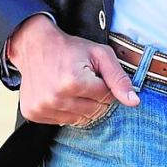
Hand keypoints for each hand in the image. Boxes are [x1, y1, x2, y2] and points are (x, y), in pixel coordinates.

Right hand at [5, 13, 139, 125]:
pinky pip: (62, 121)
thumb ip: (119, 78)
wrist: (34, 45)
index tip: (93, 73)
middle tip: (83, 79)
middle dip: (95, 97)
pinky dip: (65, 110)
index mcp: (73, 82)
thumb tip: (133, 102)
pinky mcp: (33, 113)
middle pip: (94, 111)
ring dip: (81, 105)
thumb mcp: (100, 54)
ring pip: (79, 119)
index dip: (103, 84)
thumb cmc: (70, 48)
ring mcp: (42, 107)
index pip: (106, 97)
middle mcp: (55, 98)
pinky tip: (60, 94)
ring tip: (71, 86)